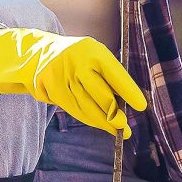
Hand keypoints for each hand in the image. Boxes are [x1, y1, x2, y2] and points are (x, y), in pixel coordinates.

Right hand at [0, 27, 147, 137]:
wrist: (39, 52)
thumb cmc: (79, 58)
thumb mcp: (94, 56)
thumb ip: (108, 75)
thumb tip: (126, 103)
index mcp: (93, 51)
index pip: (114, 73)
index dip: (128, 91)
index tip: (141, 105)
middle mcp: (77, 62)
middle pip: (99, 93)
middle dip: (114, 112)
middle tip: (125, 125)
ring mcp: (62, 77)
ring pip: (86, 105)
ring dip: (103, 121)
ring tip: (117, 130)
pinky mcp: (52, 90)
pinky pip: (74, 109)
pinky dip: (89, 119)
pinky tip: (100, 125)